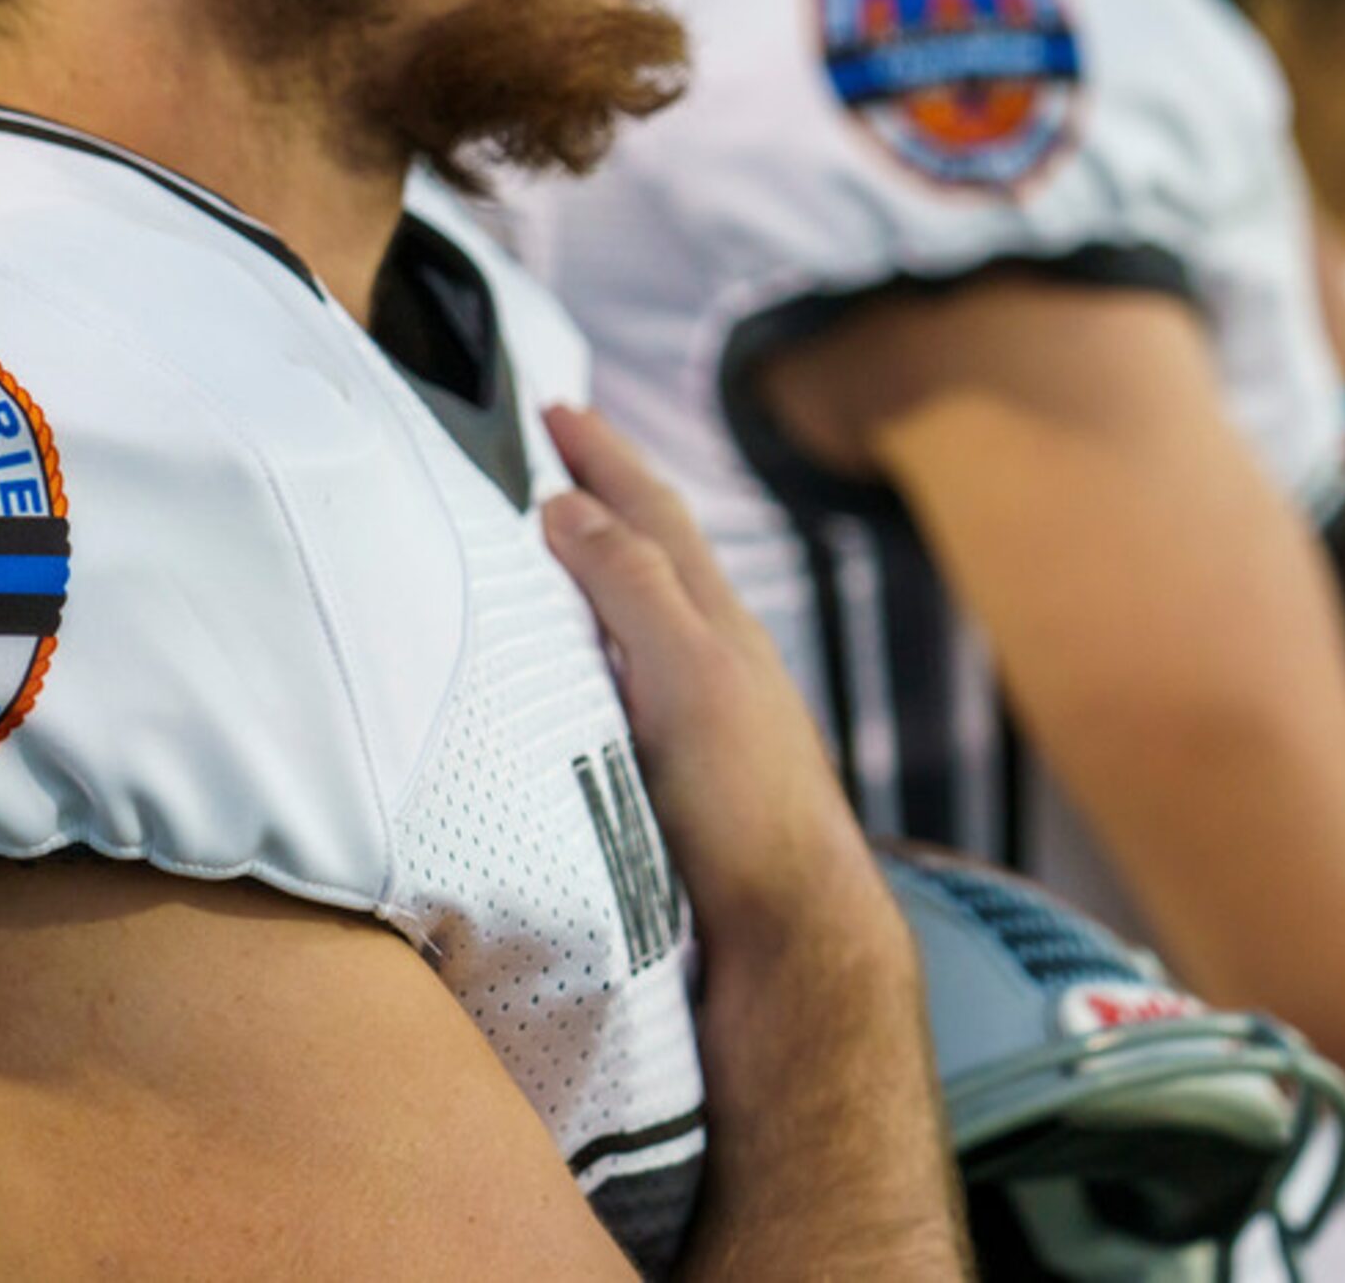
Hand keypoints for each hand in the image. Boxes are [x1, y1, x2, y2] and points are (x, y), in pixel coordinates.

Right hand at [541, 407, 898, 950]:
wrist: (789, 938)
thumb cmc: (746, 807)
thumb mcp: (689, 676)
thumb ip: (635, 587)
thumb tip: (569, 506)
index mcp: (716, 625)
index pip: (652, 515)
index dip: (604, 458)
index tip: (554, 407)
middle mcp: (715, 661)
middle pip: (654, 556)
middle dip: (604, 498)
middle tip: (554, 451)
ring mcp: (705, 720)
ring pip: (645, 619)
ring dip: (600, 570)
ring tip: (554, 545)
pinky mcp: (683, 779)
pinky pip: (630, 681)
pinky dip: (598, 647)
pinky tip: (579, 673)